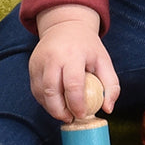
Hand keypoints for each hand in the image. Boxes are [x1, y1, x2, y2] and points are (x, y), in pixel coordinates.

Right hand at [29, 4, 120, 121]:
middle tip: (70, 119)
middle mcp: (53, 57)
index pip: (72, 84)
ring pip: (41, 92)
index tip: (82, 115)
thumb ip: (111, 85)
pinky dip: (45, 101)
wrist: (66, 25)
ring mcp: (40, 61)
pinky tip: (56, 104)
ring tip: (64, 113)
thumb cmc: (88, 47)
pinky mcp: (32, 65)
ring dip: (51, 108)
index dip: (76, 104)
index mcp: (74, 54)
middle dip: (60, 111)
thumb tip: (108, 108)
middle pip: (51, 91)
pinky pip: (36, 89)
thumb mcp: (104, 61)